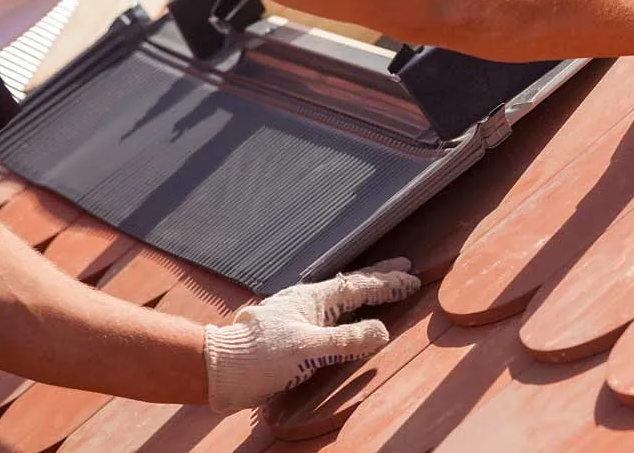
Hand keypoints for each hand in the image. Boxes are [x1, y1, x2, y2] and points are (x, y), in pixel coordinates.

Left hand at [203, 257, 420, 412]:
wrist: (220, 367)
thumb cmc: (262, 358)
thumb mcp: (309, 351)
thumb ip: (347, 340)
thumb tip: (382, 330)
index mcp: (315, 299)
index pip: (361, 287)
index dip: (388, 285)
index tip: (413, 280)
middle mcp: (307, 299)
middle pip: (351, 282)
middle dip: (379, 275)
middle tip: (404, 266)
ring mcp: (297, 311)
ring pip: (338, 293)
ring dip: (362, 287)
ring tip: (378, 284)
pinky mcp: (290, 326)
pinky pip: (328, 306)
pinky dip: (345, 302)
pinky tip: (341, 310)